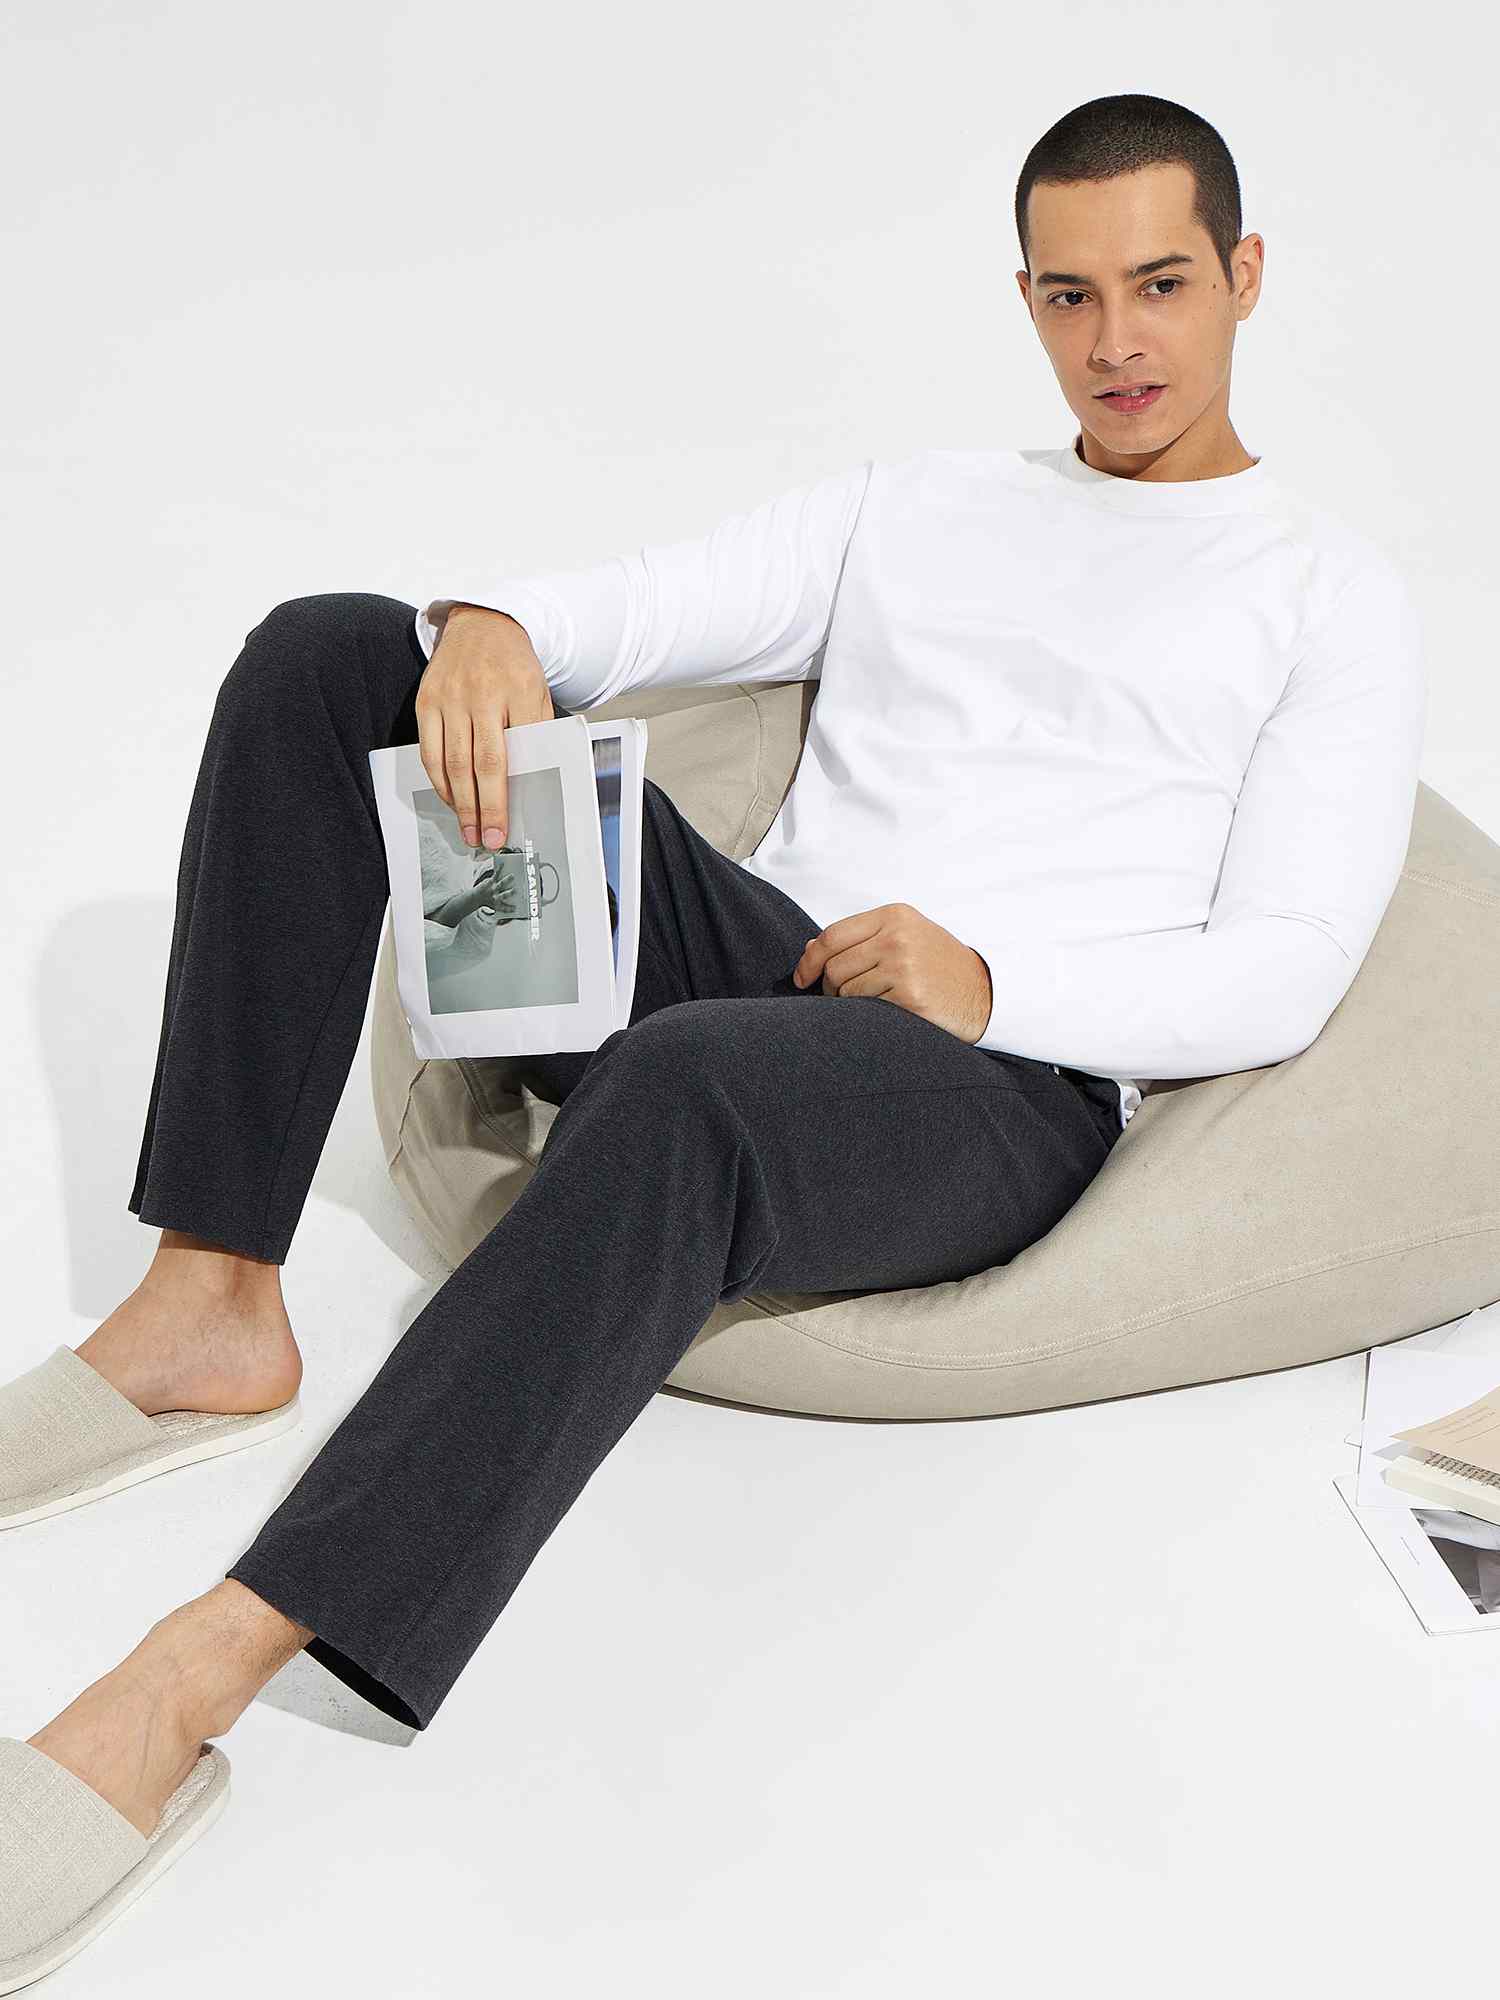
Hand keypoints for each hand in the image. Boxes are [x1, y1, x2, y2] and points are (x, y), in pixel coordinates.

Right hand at [416, 605, 554, 849]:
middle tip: (485, 839)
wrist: (484, 624)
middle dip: (482, 807)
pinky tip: (450, 798)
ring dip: (459, 801)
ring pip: (451, 761)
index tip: (505, 827)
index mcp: (519, 692)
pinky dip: (439, 780)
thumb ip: (533, 733)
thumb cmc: (516, 668)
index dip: (505, 796)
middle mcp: (481, 694)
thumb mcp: (538, 694)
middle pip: (479, 763)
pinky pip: (429, 750)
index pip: (513, 754)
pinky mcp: (426, 700)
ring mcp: (450, 697)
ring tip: (467, 828)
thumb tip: (525, 785)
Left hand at [790, 902, 993, 1042]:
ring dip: (848, 1004)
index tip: (802, 978)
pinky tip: (887, 1012)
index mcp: (894, 916)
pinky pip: (865, 1009)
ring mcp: (904, 967)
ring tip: (870, 1003)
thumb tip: (809, 949)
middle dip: (829, 988)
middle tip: (839, 998)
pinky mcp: (910, 997)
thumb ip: (860, 938)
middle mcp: (898, 937)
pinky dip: (868, 1015)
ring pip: (845, 991)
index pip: (832, 935)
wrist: (983, 993)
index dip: (809, 960)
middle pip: (834, 967)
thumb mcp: (904, 937)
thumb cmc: (938, 966)